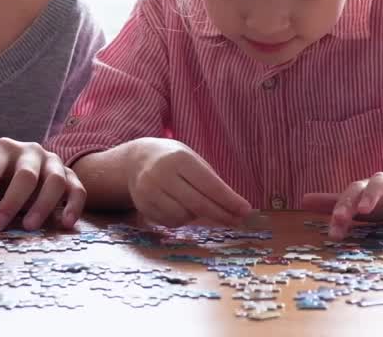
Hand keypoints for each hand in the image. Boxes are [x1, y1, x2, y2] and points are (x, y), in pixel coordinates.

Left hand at [0, 138, 85, 230]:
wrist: (29, 167)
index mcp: (3, 149)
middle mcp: (31, 152)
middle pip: (25, 176)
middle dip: (10, 203)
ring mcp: (53, 163)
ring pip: (54, 181)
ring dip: (42, 205)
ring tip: (28, 227)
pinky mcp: (71, 177)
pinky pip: (77, 190)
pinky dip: (73, 206)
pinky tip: (64, 223)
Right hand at [127, 138, 252, 226]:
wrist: (136, 160)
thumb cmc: (173, 160)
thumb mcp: (192, 161)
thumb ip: (210, 182)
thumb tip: (235, 208)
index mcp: (179, 159)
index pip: (209, 184)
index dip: (229, 200)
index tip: (246, 210)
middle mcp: (162, 174)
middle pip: (198, 203)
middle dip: (221, 214)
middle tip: (237, 221)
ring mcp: (149, 191)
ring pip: (184, 216)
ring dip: (197, 216)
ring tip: (196, 204)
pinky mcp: (143, 205)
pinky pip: (171, 222)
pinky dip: (181, 219)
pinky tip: (178, 206)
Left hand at [302, 170, 382, 238]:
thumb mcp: (363, 203)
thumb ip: (335, 203)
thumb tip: (303, 200)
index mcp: (364, 189)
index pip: (345, 198)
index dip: (337, 213)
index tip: (332, 234)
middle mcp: (378, 183)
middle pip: (359, 187)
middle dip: (347, 202)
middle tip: (338, 218)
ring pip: (382, 182)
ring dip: (372, 194)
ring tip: (364, 210)